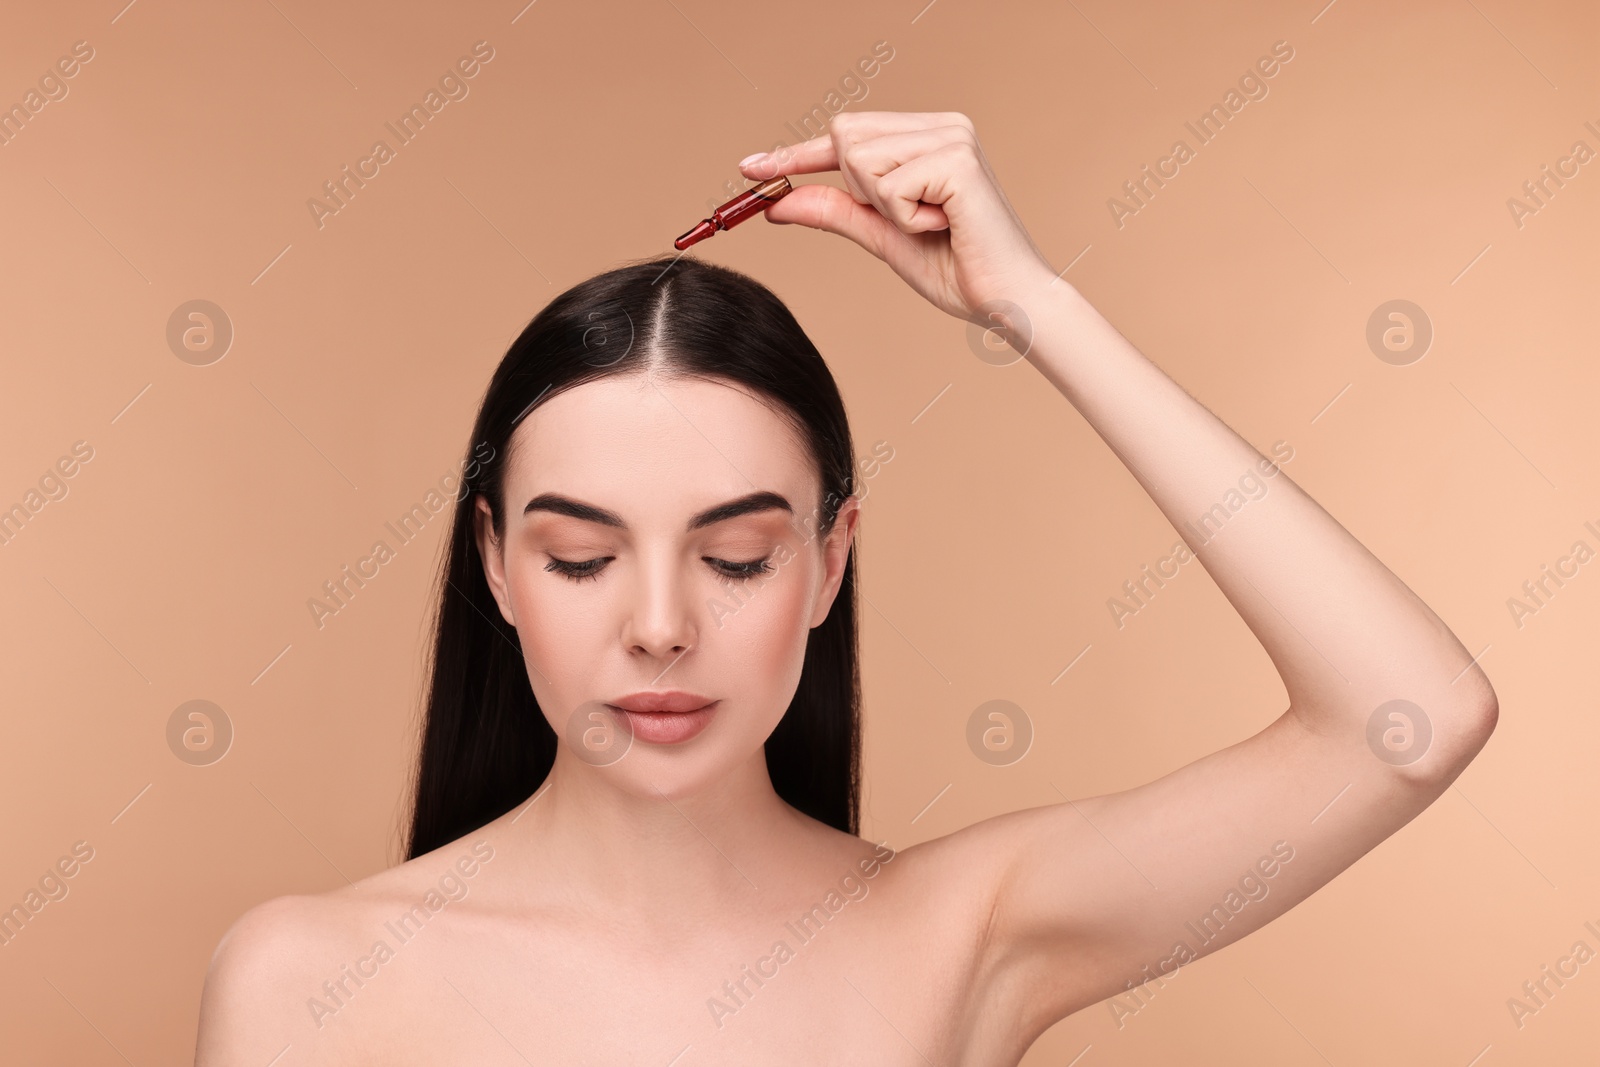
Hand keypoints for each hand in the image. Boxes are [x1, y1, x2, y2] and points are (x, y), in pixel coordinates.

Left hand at [738, 111, 1058, 329]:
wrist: (1005, 301)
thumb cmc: (955, 270)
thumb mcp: (881, 235)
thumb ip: (835, 211)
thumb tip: (777, 201)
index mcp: (927, 135)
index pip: (846, 134)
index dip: (795, 153)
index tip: (750, 167)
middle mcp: (942, 125)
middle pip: (845, 136)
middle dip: (857, 188)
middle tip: (907, 219)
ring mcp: (952, 137)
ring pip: (861, 160)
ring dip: (884, 208)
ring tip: (932, 224)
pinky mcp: (957, 160)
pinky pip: (886, 187)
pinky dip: (904, 218)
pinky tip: (944, 225)